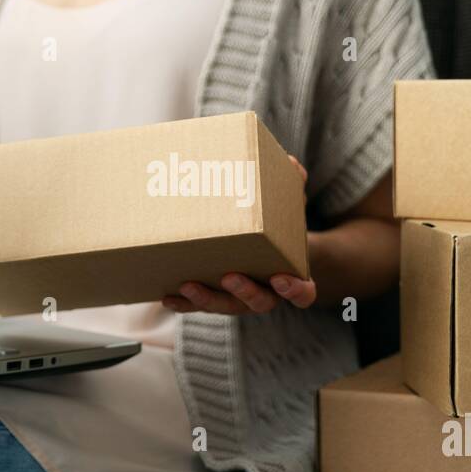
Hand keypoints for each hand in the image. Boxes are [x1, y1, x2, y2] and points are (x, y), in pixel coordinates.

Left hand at [162, 154, 315, 314]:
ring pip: (226, 306)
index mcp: (291, 275)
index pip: (303, 293)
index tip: (283, 279)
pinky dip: (184, 304)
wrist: (261, 243)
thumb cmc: (274, 223)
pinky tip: (167, 297)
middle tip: (230, 276)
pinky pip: (199, 307)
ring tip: (187, 285)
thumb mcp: (286, 203)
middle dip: (244, 292)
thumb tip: (292, 164)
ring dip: (206, 299)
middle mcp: (267, 293)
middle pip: (260, 302)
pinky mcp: (214, 298)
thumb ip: (292, 185)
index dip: (296, 291)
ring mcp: (239, 299)